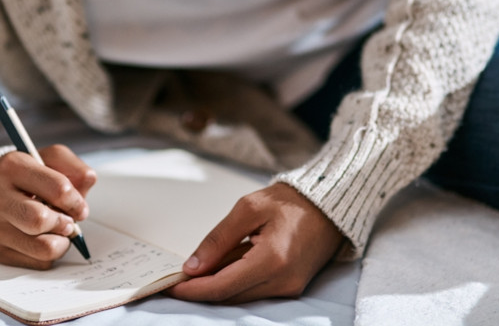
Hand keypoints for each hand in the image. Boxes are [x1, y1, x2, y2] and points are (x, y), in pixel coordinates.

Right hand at [0, 144, 96, 268]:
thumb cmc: (23, 176)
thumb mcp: (47, 158)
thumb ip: (71, 165)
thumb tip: (88, 180)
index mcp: (12, 167)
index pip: (57, 188)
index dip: (76, 201)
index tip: (80, 207)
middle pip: (41, 220)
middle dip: (65, 223)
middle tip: (68, 221)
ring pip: (42, 248)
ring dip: (61, 242)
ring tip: (59, 231)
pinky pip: (38, 262)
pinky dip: (49, 254)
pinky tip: (44, 239)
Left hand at [166, 183, 343, 302]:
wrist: (328, 207)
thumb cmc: (289, 202)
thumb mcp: (248, 209)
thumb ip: (218, 239)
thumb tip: (193, 266)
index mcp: (272, 259)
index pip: (223, 286)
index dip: (193, 289)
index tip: (170, 285)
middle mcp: (283, 281)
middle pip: (230, 297)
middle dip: (200, 291)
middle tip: (175, 280)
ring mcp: (289, 288)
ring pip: (241, 297)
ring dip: (216, 287)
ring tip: (197, 271)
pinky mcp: (291, 288)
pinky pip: (254, 291)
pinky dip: (234, 283)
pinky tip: (222, 268)